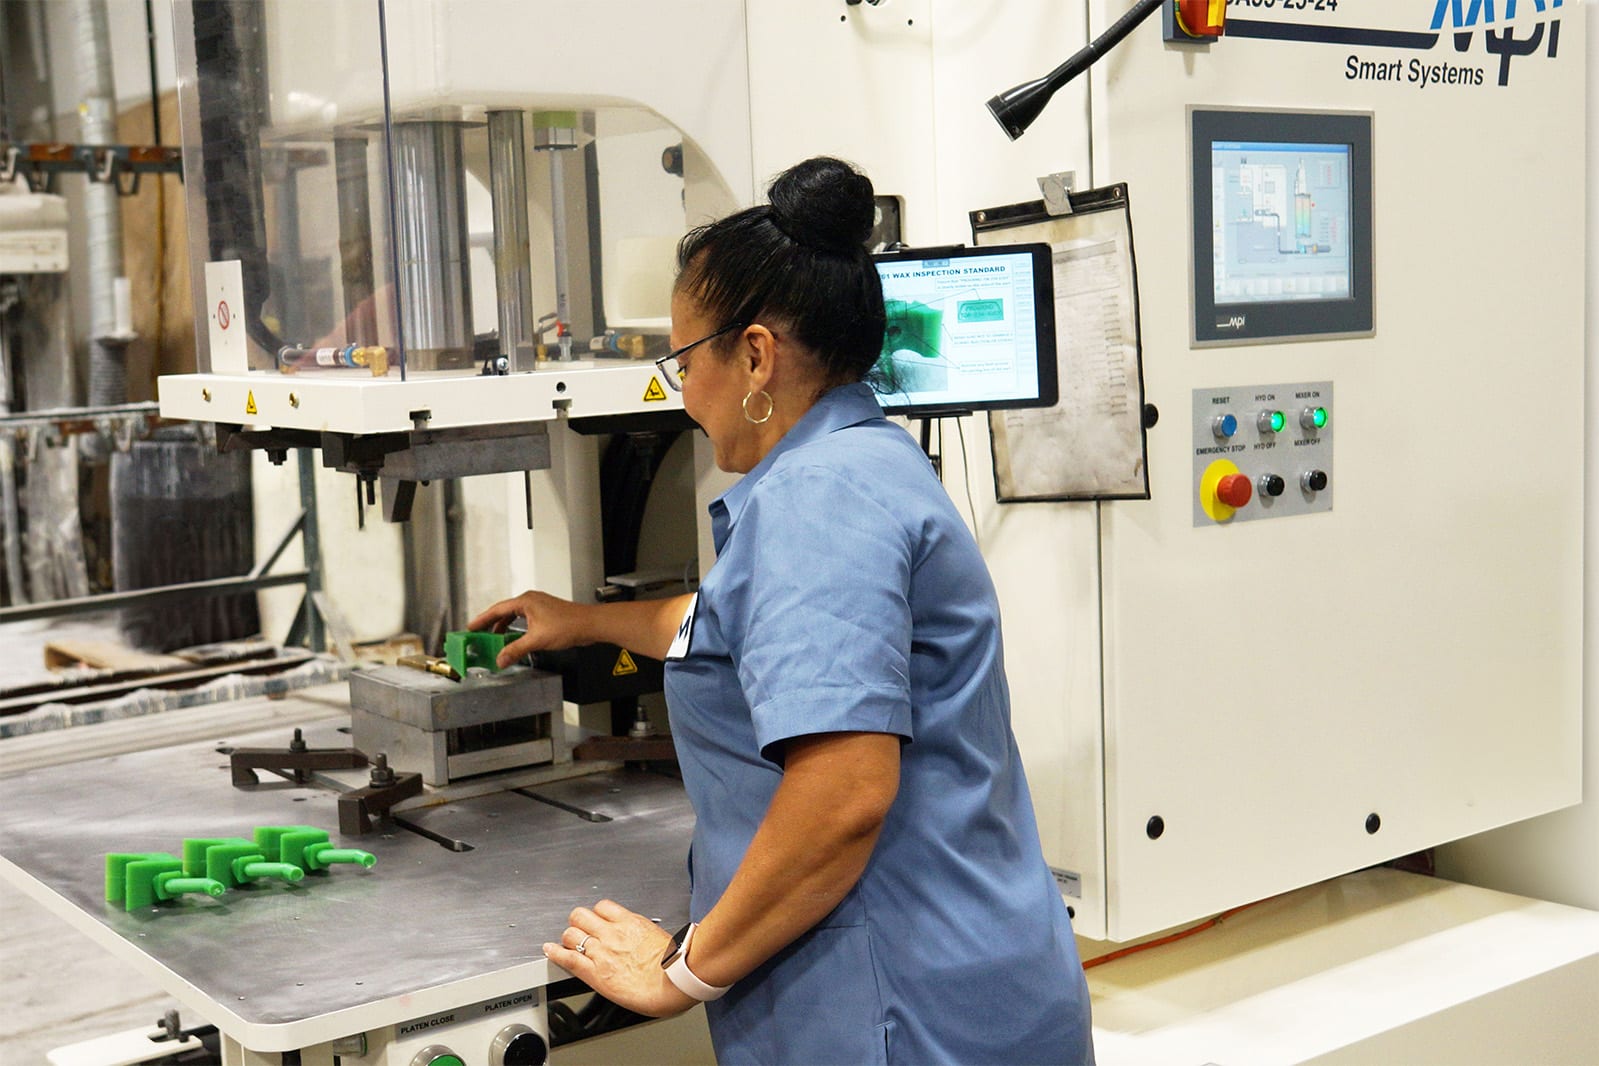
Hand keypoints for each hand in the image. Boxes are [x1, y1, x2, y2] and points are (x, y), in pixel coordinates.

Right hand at [466, 591, 587, 667]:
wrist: (590, 624)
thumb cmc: (569, 625)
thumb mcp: (537, 640)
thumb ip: (516, 650)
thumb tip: (501, 659)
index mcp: (526, 601)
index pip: (497, 609)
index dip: (482, 619)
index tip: (471, 627)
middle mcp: (531, 601)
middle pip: (504, 612)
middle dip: (491, 625)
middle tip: (479, 636)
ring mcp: (539, 607)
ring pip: (515, 617)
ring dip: (504, 628)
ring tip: (495, 640)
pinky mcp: (546, 614)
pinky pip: (524, 621)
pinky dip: (516, 630)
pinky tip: (515, 640)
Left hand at [544, 900, 697, 1017]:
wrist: (676, 980)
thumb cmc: (675, 963)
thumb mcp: (660, 938)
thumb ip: (644, 935)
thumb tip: (644, 939)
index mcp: (630, 922)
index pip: (603, 907)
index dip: (596, 915)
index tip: (595, 921)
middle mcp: (613, 933)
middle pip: (582, 916)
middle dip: (578, 923)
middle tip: (581, 932)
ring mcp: (602, 952)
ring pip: (571, 934)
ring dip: (569, 938)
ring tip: (570, 945)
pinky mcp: (595, 972)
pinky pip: (568, 958)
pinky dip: (555, 953)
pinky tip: (549, 950)